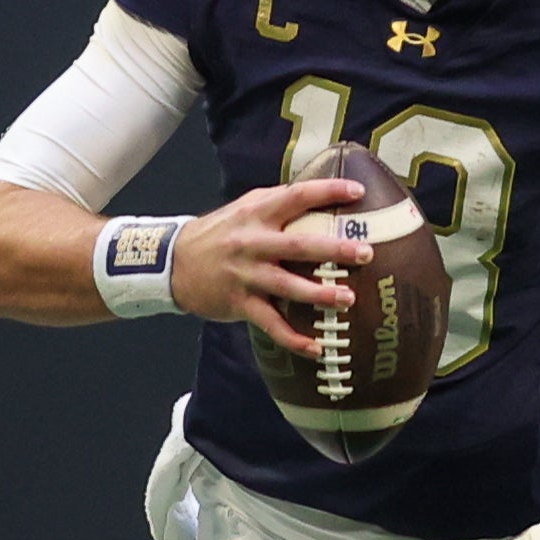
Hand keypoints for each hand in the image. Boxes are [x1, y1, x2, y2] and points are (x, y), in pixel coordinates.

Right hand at [172, 177, 366, 357]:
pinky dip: (294, 339)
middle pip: (299, 245)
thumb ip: (278, 202)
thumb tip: (321, 195)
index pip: (296, 196)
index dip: (327, 192)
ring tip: (348, 299)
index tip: (358, 192)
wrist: (172, 263)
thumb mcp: (244, 208)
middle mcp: (253, 243)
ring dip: (319, 294)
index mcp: (257, 214)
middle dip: (335, 249)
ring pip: (288, 286)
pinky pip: (271, 324)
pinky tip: (317, 348)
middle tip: (366, 253)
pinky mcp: (240, 303)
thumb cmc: (218, 233)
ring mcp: (247, 275)